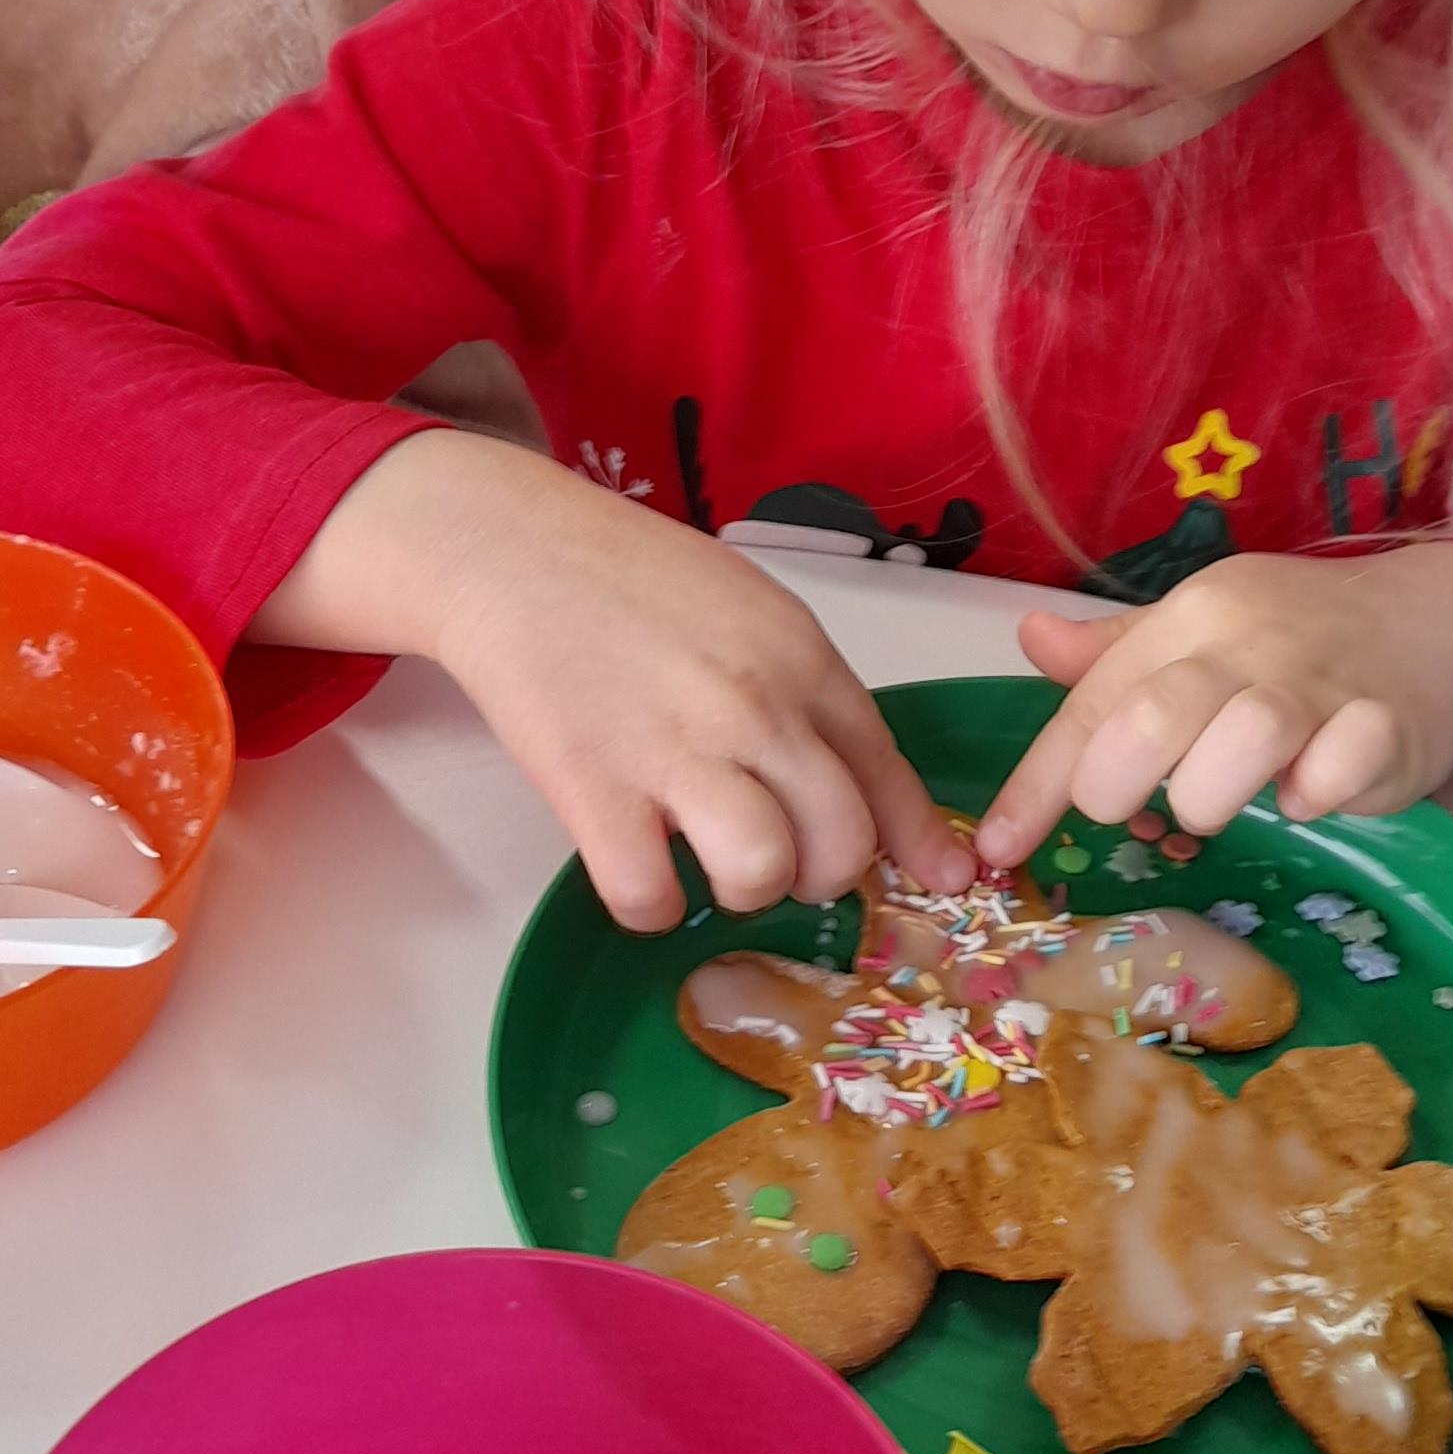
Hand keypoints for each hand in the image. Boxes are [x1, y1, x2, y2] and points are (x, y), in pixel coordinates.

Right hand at [253, 434, 976, 931]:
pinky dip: (653, 904)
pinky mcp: (592, 789)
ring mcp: (675, 750)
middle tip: (777, 854)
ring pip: (762, 875)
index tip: (940, 880)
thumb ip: (804, 689)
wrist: (512, 550)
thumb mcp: (751, 610)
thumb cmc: (632, 578)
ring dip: (742, 889)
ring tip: (705, 855)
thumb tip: (848, 780)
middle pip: (840, 843)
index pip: (887, 771)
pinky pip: (651, 897)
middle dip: (819, 873)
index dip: (917, 841)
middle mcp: (755, 707)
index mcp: (802, 659)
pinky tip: (641, 866)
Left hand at [975, 542, 1452, 867]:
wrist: (1442, 623)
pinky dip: (1314, 797)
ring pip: (1243, 742)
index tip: (998, 850)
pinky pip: (1336, 772)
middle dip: (1118, 786)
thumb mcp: (1208, 627)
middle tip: (1135, 812)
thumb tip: (1029, 639)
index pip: (1093, 701)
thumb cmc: (1303, 637)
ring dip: (1212, 796)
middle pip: (1154, 715)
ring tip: (1223, 802)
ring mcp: (1322, 682)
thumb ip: (1120, 652)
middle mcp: (1250, 642)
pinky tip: (1311, 796)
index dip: (1038, 783)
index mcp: (1194, 617)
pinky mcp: (1387, 725)